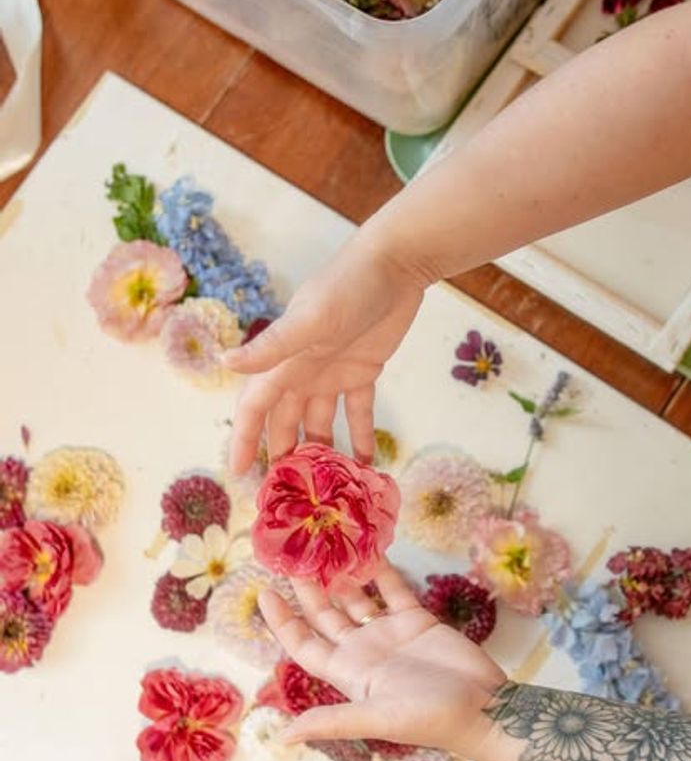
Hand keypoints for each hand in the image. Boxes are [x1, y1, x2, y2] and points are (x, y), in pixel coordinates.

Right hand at [225, 227, 427, 470]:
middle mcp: (301, 371)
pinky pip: (357, 412)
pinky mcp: (362, 371)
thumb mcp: (309, 320)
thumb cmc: (348, 287)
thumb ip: (271, 347)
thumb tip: (224, 364)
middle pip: (284, 422)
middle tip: (285, 496)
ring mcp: (331, 373)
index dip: (245, 439)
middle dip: (281, 456)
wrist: (395, 265)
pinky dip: (360, 437)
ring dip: (320, 453)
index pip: (255, 408)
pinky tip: (366, 465)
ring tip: (325, 489)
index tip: (239, 473)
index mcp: (283, 361)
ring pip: (318, 423)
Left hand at [258, 562, 505, 757]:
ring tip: (324, 543)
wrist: (484, 709)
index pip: (303, 643)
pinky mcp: (417, 620)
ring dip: (340, 574)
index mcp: (348, 673)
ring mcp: (390, 634)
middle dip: (307, 588)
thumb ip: (330, 721)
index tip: (264, 592)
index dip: (282, 621)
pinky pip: (393, 590)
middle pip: (325, 615)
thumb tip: (282, 737)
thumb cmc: (430, 720)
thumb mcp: (375, 719)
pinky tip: (368, 546)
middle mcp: (363, 651)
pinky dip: (380, 570)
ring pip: (356, 598)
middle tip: (292, 553)